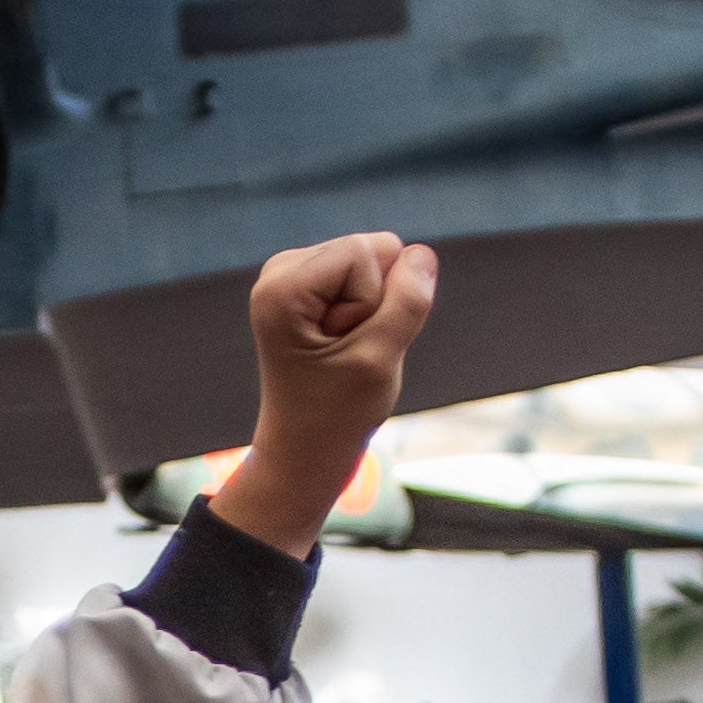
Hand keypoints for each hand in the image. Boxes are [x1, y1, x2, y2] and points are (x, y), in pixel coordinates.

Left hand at [213, 233, 436, 557]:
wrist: (305, 451)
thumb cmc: (336, 414)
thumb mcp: (379, 360)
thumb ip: (407, 303)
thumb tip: (423, 254)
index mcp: (282, 286)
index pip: (366, 250)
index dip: (374, 300)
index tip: (347, 345)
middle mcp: (280, 271)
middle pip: (369, 250)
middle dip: (374, 302)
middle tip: (347, 351)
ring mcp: (293, 278)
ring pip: (372, 263)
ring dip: (372, 311)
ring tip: (344, 352)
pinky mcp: (310, 289)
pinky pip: (367, 278)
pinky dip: (367, 314)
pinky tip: (344, 346)